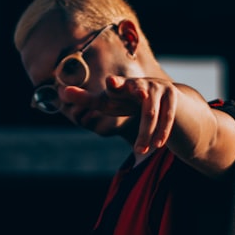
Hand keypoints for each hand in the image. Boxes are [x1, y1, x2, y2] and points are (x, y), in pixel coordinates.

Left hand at [62, 75, 178, 153]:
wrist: (170, 100)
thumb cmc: (130, 101)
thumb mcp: (110, 101)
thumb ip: (87, 98)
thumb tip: (61, 92)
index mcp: (123, 86)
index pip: (115, 86)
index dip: (114, 85)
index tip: (110, 83)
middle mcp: (142, 84)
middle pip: (137, 95)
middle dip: (134, 94)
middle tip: (134, 95)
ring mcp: (160, 89)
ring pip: (151, 112)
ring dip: (145, 133)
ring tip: (140, 151)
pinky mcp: (173, 99)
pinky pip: (167, 117)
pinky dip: (162, 131)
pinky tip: (157, 145)